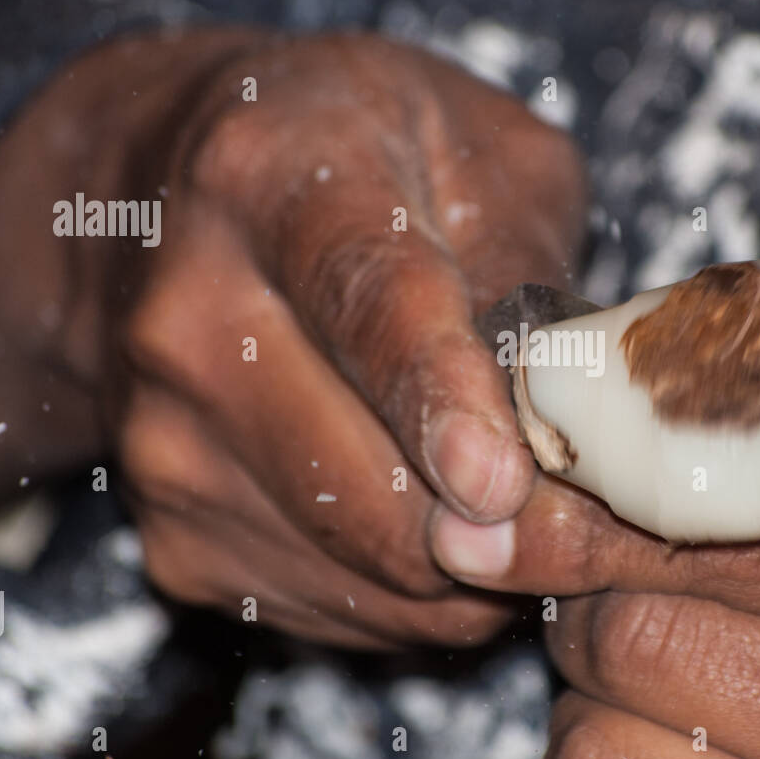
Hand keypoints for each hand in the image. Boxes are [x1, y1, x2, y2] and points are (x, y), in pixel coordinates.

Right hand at [0, 29, 585, 648]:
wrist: (160, 201)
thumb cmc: (349, 157)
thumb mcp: (471, 150)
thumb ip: (527, 265)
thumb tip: (571, 412)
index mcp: (272, 183)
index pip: (365, 309)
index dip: (439, 402)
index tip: (499, 479)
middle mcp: (190, 322)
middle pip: (363, 482)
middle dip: (509, 528)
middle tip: (599, 515)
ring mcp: (166, 443)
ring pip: (367, 568)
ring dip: (476, 566)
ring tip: (519, 495)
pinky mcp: (174, 536)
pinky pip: (340, 608)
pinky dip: (419, 591)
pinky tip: (437, 511)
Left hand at [430, 479, 759, 758]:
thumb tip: (529, 490)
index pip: (700, 531)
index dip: (579, 517)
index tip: (511, 510)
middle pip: (638, 639)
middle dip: (588, 607)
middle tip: (615, 592)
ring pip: (603, 749)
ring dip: (591, 702)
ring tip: (650, 676)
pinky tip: (663, 737)